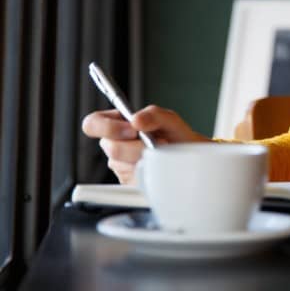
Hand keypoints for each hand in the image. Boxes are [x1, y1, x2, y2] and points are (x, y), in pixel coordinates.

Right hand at [81, 105, 208, 184]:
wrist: (190, 158)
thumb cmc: (177, 136)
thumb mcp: (169, 119)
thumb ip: (154, 114)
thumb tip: (136, 120)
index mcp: (118, 124)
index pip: (92, 123)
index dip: (107, 127)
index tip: (132, 130)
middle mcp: (115, 144)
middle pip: (111, 147)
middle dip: (136, 146)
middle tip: (155, 143)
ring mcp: (120, 164)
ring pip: (122, 165)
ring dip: (145, 159)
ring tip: (160, 153)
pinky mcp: (128, 182)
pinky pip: (132, 179)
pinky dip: (148, 171)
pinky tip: (157, 166)